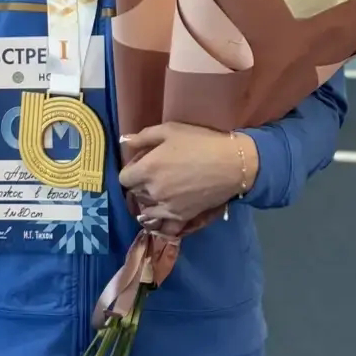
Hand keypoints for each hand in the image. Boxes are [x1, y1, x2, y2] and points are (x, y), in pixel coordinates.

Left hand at [117, 124, 256, 236]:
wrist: (232, 164)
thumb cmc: (200, 142)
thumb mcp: (170, 130)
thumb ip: (143, 137)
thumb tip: (124, 142)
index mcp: (147, 169)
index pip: (124, 178)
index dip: (131, 170)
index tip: (142, 164)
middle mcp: (153, 191)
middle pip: (135, 193)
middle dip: (140, 184)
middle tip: (154, 174)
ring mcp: (166, 207)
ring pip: (146, 209)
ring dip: (150, 200)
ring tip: (161, 191)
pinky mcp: (181, 217)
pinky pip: (162, 225)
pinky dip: (160, 219)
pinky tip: (165, 210)